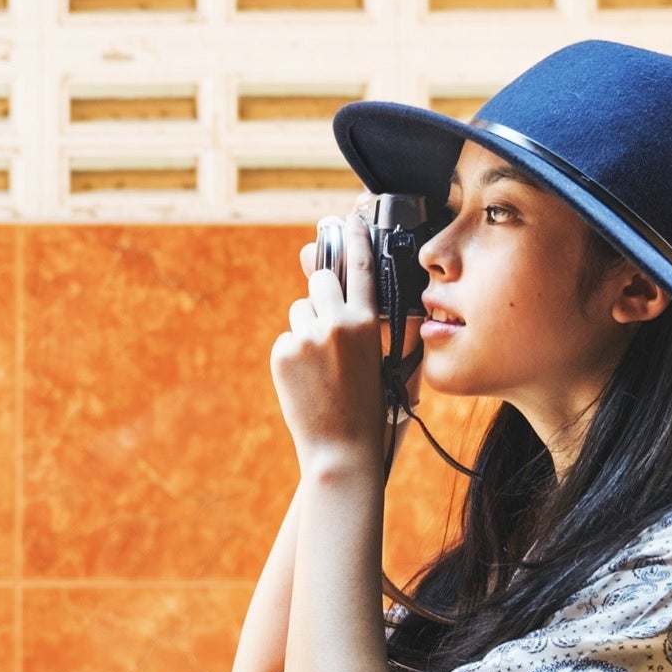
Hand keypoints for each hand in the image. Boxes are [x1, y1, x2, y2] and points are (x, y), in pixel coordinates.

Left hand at [272, 212, 390, 477]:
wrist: (342, 450)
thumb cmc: (373, 409)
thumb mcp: (389, 362)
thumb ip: (380, 324)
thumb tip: (356, 293)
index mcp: (369, 323)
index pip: (361, 267)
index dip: (354, 239)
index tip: (347, 221)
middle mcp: (336, 322)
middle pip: (319, 279)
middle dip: (322, 292)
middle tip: (329, 320)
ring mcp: (306, 337)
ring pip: (300, 309)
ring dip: (308, 326)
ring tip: (323, 366)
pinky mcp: (282, 353)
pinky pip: (287, 337)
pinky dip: (294, 353)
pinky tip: (309, 380)